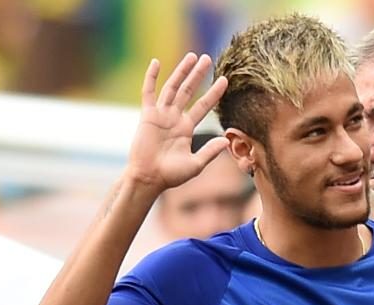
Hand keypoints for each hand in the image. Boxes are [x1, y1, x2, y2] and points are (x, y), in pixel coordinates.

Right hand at [127, 52, 228, 191]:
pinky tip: (156, 62)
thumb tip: (226, 140)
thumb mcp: (196, 164)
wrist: (149, 179)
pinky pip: (148, 93)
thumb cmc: (171, 175)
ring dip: (181, 72)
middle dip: (198, 75)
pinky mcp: (147, 115)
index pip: (203, 106)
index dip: (214, 93)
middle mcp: (174, 118)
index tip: (225, 80)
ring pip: (172, 87)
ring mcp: (160, 115)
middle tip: (208, 59)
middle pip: (189, 91)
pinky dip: (151, 77)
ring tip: (192, 57)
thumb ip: (210, 151)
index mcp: (186, 128)